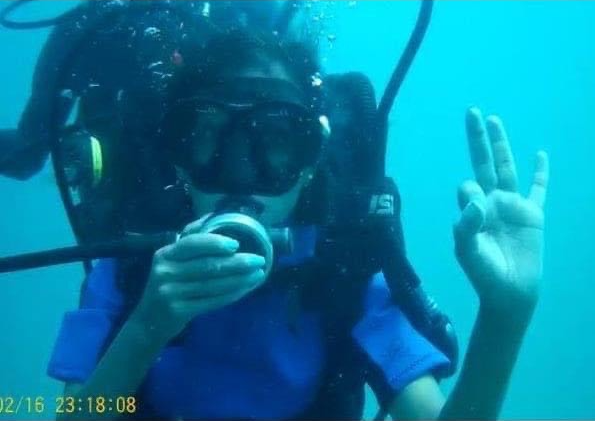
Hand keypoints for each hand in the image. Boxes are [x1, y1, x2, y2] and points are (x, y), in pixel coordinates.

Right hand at [132, 221, 265, 341]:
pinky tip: (246, 289)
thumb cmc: (168, 283)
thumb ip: (191, 238)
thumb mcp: (171, 259)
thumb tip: (214, 215)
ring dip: (240, 279)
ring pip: (213, 285)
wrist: (149, 320)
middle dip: (237, 262)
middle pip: (207, 266)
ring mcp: (171, 293)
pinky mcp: (179, 311)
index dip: (215, 243)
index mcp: (165, 254)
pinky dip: (232, 294)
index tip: (237, 244)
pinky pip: (212, 301)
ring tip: (259, 274)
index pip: (191, 244)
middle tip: (258, 260)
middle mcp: (165, 272)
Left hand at [453, 108, 549, 316]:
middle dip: (477, 139)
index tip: (477, 210)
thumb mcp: (468, 251)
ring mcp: (512, 205)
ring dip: (501, 145)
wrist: (510, 292)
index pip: (468, 188)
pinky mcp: (533, 213)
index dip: (471, 193)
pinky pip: (538, 188)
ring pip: (507, 168)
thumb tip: (476, 198)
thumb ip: (467, 226)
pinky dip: (540, 173)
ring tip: (493, 120)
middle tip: (472, 111)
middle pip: (483, 163)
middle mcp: (491, 202)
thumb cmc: (484, 273)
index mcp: (473, 210)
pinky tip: (540, 154)